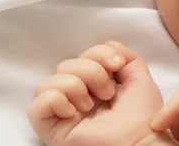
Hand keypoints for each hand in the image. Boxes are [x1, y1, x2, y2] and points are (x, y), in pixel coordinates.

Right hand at [28, 41, 170, 145]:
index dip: (98, 53)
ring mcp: (62, 112)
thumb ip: (124, 54)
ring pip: (47, 82)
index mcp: (94, 84)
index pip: (82, 55)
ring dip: (73, 85)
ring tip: (90, 105)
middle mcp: (76, 96)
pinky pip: (36, 105)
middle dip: (90, 71)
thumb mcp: (138, 76)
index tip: (117, 65)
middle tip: (108, 93)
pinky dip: (55, 100)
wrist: (139, 142)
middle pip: (65, 65)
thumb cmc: (142, 116)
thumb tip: (107, 44)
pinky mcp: (51, 129)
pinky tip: (73, 112)